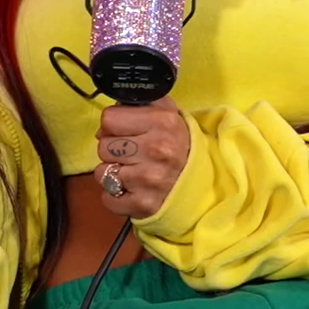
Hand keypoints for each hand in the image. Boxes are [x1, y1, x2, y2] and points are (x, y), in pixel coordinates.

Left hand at [94, 98, 190, 217]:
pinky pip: (108, 198)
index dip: (113, 125)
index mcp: (162, 122)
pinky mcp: (143, 204)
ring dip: (113, 172)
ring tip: (133, 170)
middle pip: (103, 146)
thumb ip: (140, 104)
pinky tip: (131, 189)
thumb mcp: (168, 113)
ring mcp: (149, 179)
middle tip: (132, 153)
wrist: (206, 181)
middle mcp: (156, 150)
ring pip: (102, 172)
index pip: (109, 119)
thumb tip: (110, 115)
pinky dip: (115, 196)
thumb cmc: (177, 144)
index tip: (125, 131)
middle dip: (114, 149)